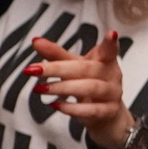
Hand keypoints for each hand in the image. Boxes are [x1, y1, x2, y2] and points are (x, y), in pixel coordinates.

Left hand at [27, 31, 132, 148]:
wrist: (107, 114)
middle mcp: (112, 75)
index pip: (109, 50)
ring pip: (90, 88)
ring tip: (40, 88)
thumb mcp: (75, 67)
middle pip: (86, 69)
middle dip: (58, 69)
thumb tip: (36, 41)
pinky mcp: (109, 112)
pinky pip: (92, 110)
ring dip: (63, 87)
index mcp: (106, 60)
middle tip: (34, 69)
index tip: (111, 34)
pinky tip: (55, 105)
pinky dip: (72, 108)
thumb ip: (57, 55)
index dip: (111, 43)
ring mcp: (112, 94)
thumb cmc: (90, 83)